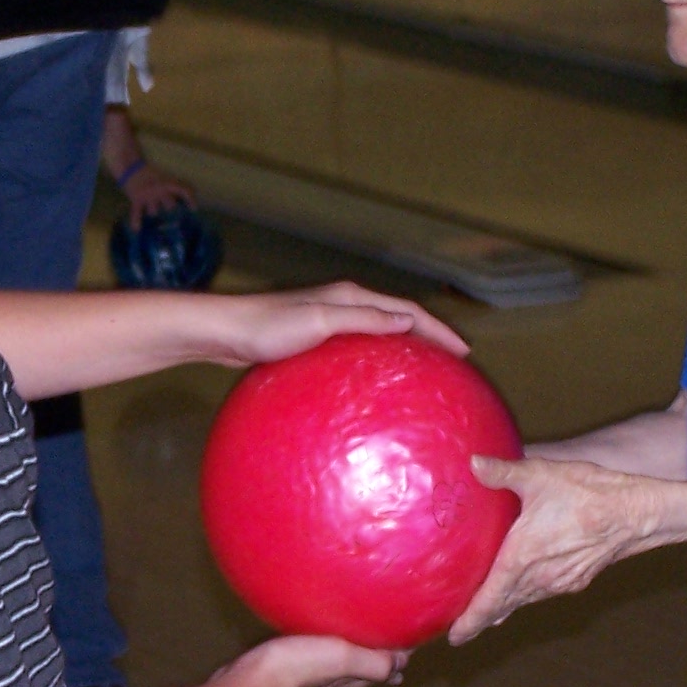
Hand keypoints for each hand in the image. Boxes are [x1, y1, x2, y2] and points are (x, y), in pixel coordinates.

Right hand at [120, 163, 196, 222]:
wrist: (131, 168)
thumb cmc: (150, 174)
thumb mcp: (165, 178)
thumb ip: (176, 187)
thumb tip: (191, 196)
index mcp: (168, 183)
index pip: (184, 190)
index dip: (190, 200)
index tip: (194, 209)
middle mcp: (160, 190)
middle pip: (170, 206)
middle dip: (170, 211)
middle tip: (172, 219)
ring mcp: (148, 196)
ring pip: (154, 211)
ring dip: (154, 214)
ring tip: (153, 221)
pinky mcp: (137, 199)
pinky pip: (136, 212)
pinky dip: (136, 220)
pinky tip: (136, 229)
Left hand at [210, 281, 468, 364]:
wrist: (222, 331)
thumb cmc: (266, 327)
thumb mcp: (319, 322)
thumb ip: (364, 320)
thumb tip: (408, 322)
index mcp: (352, 296)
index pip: (408, 311)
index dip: (439, 330)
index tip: (464, 353)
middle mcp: (344, 304)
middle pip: (399, 319)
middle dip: (429, 337)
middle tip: (453, 364)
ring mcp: (328, 322)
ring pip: (379, 334)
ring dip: (404, 348)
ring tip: (422, 376)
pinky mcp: (312, 339)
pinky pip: (357, 350)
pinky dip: (376, 361)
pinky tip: (370, 390)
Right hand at [216, 632, 406, 686]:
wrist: (247, 685)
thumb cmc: (295, 668)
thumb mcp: (340, 658)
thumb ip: (371, 662)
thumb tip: (402, 664)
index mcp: (347, 680)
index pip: (381, 672)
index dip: (396, 662)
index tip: (409, 650)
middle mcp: (329, 685)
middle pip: (360, 676)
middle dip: (376, 666)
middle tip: (389, 656)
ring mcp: (305, 684)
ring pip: (334, 674)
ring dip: (348, 666)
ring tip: (354, 653)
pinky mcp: (282, 676)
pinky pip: (308, 667)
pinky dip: (317, 660)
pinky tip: (306, 649)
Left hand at [447, 455, 667, 643]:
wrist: (636, 513)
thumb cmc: (587, 492)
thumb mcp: (539, 475)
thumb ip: (502, 471)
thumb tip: (472, 462)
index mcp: (521, 557)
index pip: (489, 599)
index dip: (471, 621)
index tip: (454, 638)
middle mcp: (538, 577)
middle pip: (503, 606)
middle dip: (481, 619)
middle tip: (461, 630)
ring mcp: (559, 581)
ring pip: (523, 601)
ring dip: (503, 608)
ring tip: (484, 614)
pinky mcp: (576, 579)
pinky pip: (541, 594)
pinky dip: (524, 597)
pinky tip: (520, 592)